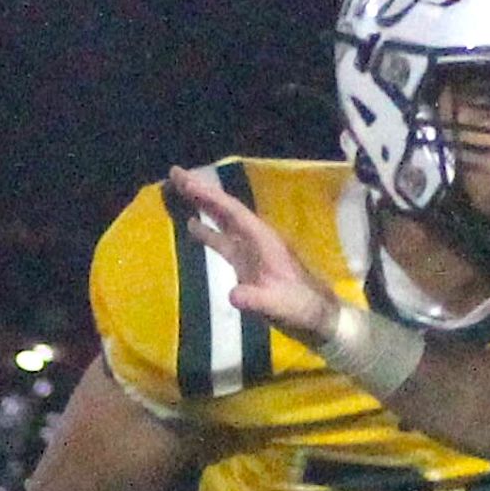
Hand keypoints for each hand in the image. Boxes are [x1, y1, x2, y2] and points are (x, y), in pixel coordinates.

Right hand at [168, 167, 344, 345]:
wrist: (314, 316)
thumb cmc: (299, 307)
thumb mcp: (278, 305)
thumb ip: (256, 299)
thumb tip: (232, 295)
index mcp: (263, 240)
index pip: (232, 211)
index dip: (209, 195)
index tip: (186, 179)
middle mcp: (255, 238)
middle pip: (225, 209)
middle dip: (201, 192)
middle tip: (175, 174)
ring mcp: (250, 250)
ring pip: (223, 221)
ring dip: (202, 206)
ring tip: (179, 190)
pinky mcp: (246, 263)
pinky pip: (223, 241)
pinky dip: (207, 231)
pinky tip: (191, 224)